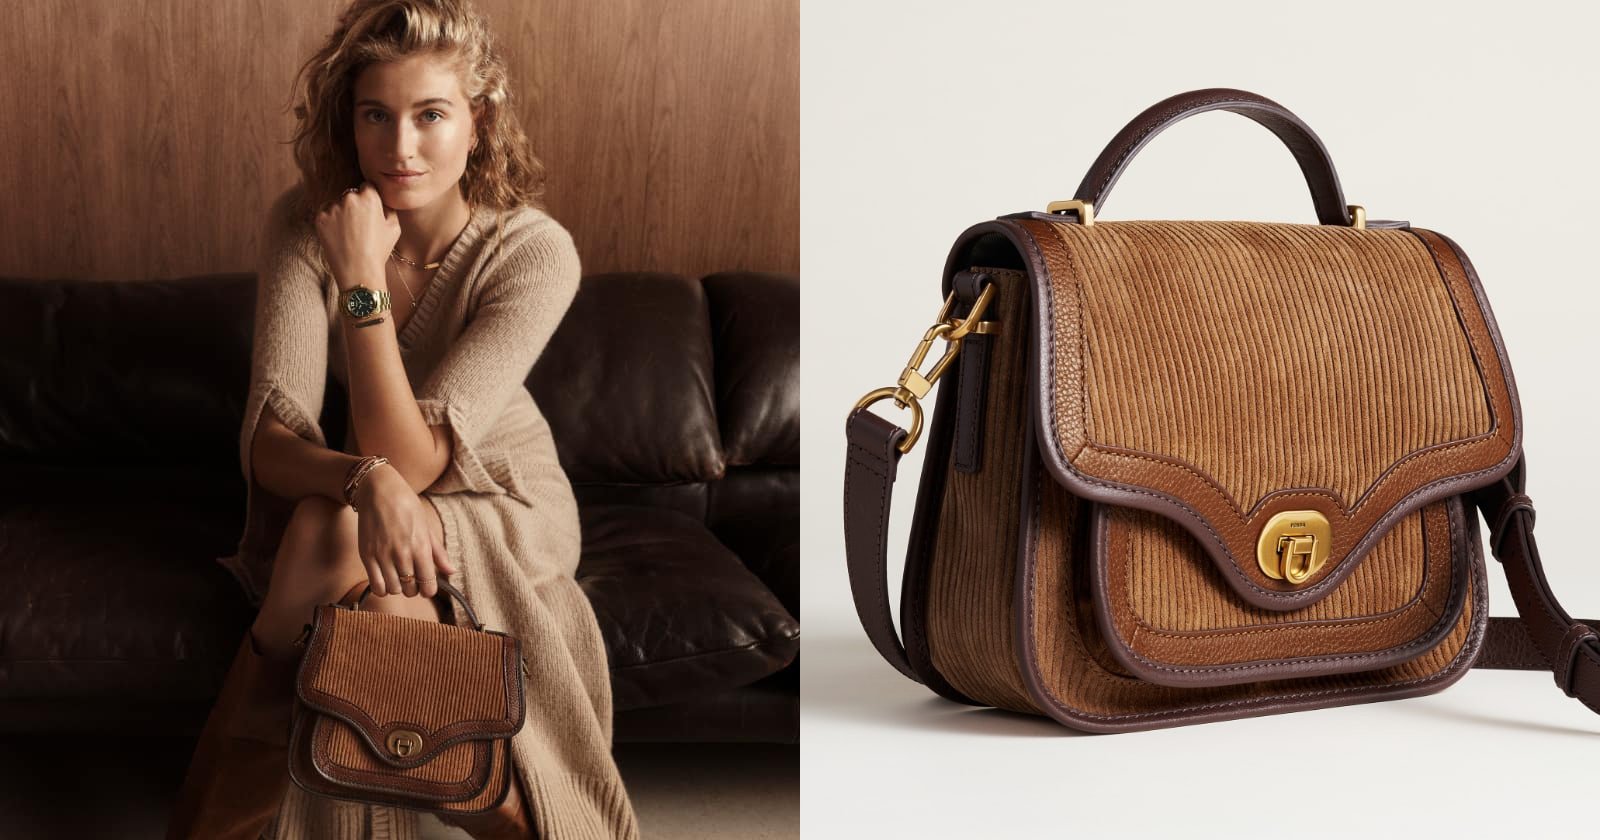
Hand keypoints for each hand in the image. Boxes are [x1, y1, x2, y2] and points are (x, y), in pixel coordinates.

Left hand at [314, 182, 399, 290]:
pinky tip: (338, 236)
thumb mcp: (394, 227)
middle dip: (354, 205)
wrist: (358, 271)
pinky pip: (325, 213)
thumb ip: (388, 208)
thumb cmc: (379, 251)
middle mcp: (350, 198)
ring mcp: (333, 207)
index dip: (369, 198)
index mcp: (370, 197)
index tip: (368, 210)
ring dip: (340, 213)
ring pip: (336, 203)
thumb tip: (382, 200)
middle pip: (351, 194)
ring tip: (348, 234)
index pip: (367, 186)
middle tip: (358, 225)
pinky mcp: (320, 217)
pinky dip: (330, 221)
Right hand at [352, 464, 456, 597]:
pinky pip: (375, 585)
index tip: (427, 587)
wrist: (379, 491)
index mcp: (421, 547)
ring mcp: (382, 555)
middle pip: (410, 589)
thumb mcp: (427, 526)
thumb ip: (438, 552)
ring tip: (398, 578)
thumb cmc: (407, 506)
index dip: (429, 590)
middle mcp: (402, 553)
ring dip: (398, 588)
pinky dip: (382, 588)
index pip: (428, 584)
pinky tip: (386, 579)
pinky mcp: (366, 555)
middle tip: (412, 580)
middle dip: (413, 589)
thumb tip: (451, 571)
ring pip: (393, 590)